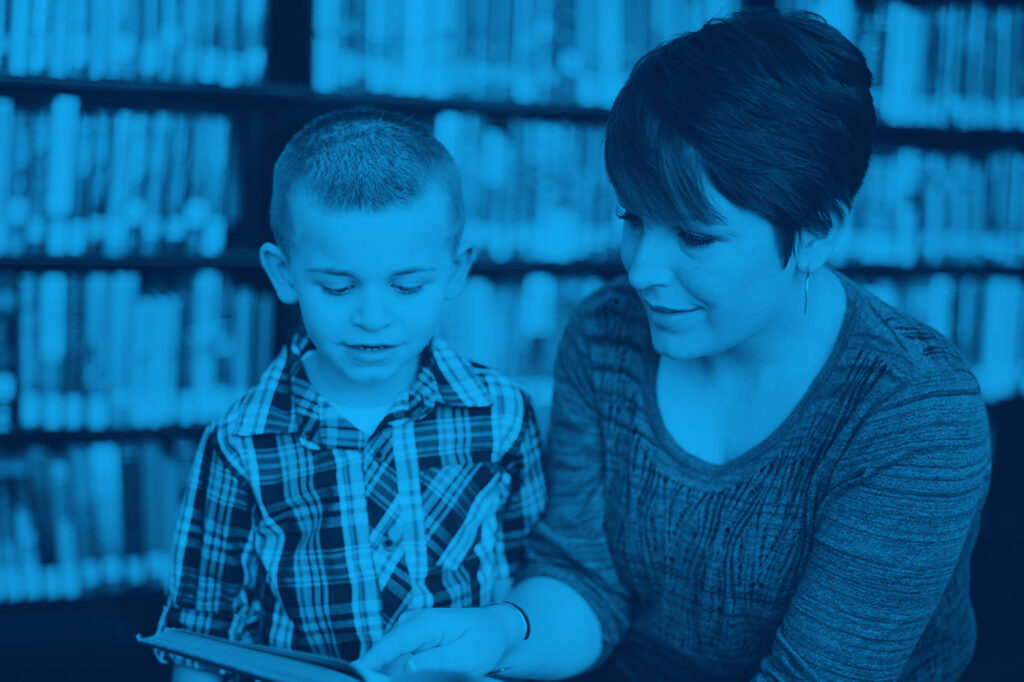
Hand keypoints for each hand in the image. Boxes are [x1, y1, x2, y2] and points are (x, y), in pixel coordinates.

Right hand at [357, 607, 513, 676]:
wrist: (493, 629)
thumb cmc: (483, 641)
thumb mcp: (467, 655)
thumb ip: (437, 660)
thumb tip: (407, 667)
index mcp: (425, 623)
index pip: (391, 643)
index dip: (370, 660)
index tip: (354, 674)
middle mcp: (411, 622)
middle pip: (384, 652)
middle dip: (379, 672)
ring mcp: (408, 630)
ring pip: (389, 658)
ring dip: (390, 674)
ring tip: (401, 676)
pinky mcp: (409, 641)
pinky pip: (396, 659)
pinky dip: (397, 672)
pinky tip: (401, 677)